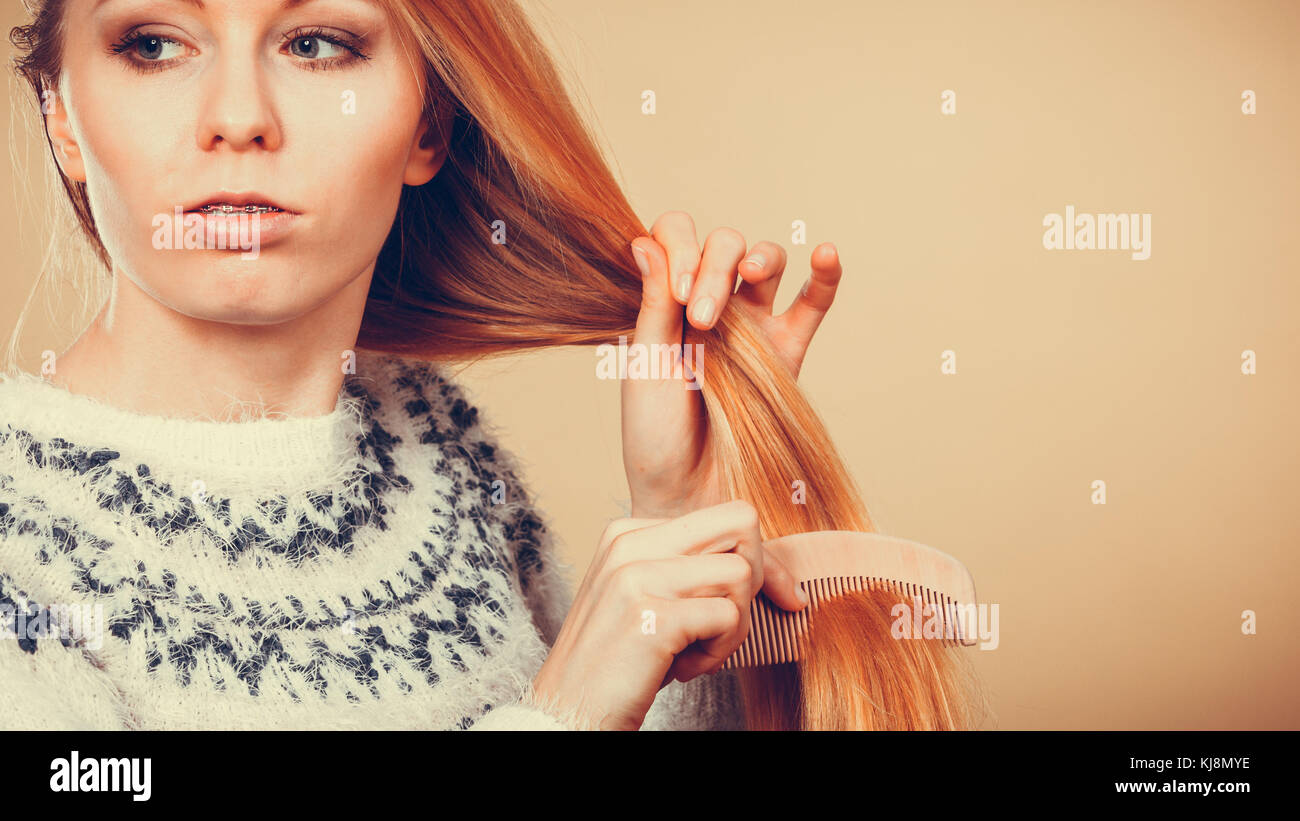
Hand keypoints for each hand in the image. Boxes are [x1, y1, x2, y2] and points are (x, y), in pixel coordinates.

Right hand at [530, 500, 807, 729]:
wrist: (569, 710)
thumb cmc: (618, 661)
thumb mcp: (647, 596)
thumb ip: (691, 568)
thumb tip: (771, 565)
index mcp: (627, 533)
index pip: (723, 517)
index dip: (746, 562)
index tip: (727, 606)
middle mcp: (629, 544)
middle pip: (740, 523)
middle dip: (757, 575)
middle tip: (725, 619)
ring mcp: (637, 576)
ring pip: (742, 572)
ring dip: (735, 625)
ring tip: (697, 650)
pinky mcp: (653, 616)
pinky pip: (730, 617)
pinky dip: (720, 652)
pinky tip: (683, 669)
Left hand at [623, 210, 842, 518]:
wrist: (688, 493)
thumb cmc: (655, 437)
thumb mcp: (643, 366)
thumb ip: (652, 305)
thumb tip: (644, 241)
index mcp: (665, 302)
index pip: (676, 238)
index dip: (678, 250)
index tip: (674, 296)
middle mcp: (709, 305)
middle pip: (723, 244)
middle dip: (712, 266)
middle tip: (701, 318)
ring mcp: (751, 327)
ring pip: (766, 261)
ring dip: (759, 257)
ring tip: (751, 276)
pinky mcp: (787, 354)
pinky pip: (813, 304)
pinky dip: (824, 276)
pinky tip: (824, 253)